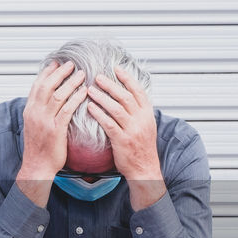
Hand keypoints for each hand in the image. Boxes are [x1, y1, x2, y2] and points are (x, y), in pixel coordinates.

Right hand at [19, 59, 86, 178]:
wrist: (37, 166)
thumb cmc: (39, 148)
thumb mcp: (34, 125)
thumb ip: (40, 110)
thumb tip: (48, 98)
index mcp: (29, 111)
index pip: (37, 86)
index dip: (47, 72)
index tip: (56, 63)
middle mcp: (35, 113)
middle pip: (47, 86)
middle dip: (59, 73)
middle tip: (71, 64)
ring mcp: (44, 121)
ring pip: (57, 95)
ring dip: (70, 82)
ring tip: (81, 74)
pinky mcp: (55, 130)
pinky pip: (67, 110)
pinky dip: (76, 98)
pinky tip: (84, 92)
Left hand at [86, 65, 165, 208]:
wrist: (145, 169)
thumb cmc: (142, 148)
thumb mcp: (146, 126)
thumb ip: (138, 111)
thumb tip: (128, 96)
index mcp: (148, 114)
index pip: (138, 91)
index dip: (127, 78)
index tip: (116, 68)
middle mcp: (142, 120)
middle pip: (125, 96)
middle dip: (110, 85)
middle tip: (97, 77)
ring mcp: (132, 130)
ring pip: (116, 108)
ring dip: (102, 97)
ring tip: (89, 90)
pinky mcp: (122, 140)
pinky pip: (109, 124)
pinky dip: (99, 114)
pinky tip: (90, 108)